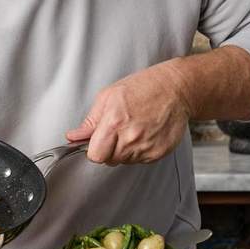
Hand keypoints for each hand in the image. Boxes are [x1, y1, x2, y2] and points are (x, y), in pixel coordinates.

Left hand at [65, 62, 191, 165]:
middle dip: (109, 149)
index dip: (94, 149)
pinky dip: (140, 151)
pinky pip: (141, 160)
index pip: (95, 155)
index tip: (98, 141)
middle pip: (109, 160)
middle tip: (118, 130)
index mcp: (114, 122)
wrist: (175, 89)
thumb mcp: (109, 96)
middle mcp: (130, 138)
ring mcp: (146, 147)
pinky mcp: (158, 153)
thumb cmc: (144, 87)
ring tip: (134, 128)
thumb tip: (74, 136)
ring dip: (125, 150)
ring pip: (125, 161)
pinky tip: (145, 133)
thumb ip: (90, 121)